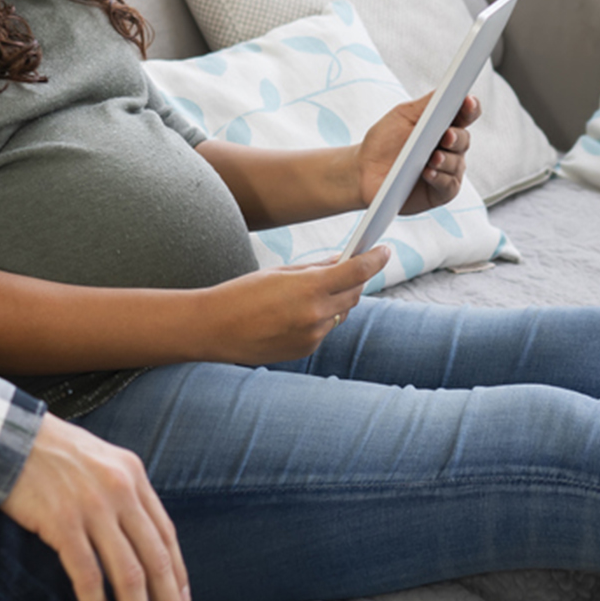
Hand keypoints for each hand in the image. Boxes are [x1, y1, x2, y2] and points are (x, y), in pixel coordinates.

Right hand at [0, 414, 191, 600]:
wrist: (6, 436)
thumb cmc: (49, 450)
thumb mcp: (99, 459)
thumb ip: (121, 491)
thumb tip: (135, 535)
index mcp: (133, 474)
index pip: (166, 534)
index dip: (178, 573)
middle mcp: (120, 490)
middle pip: (155, 559)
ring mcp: (93, 508)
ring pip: (128, 574)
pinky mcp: (63, 523)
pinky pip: (87, 577)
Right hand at [198, 249, 385, 365]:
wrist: (214, 329)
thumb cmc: (241, 294)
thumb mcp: (279, 273)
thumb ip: (315, 269)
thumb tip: (343, 262)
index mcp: (309, 288)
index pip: (357, 272)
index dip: (375, 259)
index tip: (385, 250)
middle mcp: (316, 315)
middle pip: (354, 294)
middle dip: (354, 280)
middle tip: (350, 268)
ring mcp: (312, 336)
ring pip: (340, 314)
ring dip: (336, 301)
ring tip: (313, 292)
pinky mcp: (306, 350)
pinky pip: (324, 330)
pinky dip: (319, 319)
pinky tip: (296, 314)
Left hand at [358, 93, 480, 214]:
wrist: (364, 170)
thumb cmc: (384, 141)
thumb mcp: (403, 116)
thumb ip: (427, 104)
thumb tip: (448, 89)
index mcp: (443, 125)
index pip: (465, 114)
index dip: (470, 107)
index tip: (468, 101)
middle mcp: (450, 148)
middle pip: (464, 139)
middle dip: (457, 136)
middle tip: (447, 135)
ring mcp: (447, 170)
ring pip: (457, 163)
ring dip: (446, 160)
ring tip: (433, 158)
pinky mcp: (441, 191)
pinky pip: (449, 185)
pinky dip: (440, 178)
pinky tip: (429, 173)